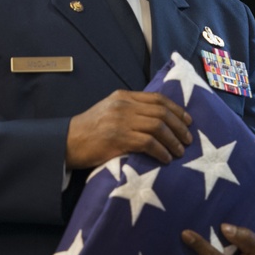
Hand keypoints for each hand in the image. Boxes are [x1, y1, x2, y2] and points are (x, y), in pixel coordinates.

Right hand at [65, 90, 191, 168]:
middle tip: (188, 140)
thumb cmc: (89, 131)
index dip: (177, 110)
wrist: (66, 143)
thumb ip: (131, 110)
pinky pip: (148, 143)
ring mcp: (121, 121)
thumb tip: (158, 119)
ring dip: (173, 140)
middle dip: (179, 126)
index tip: (188, 121)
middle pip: (161, 112)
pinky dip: (161, 151)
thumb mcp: (110, 111)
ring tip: (180, 151)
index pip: (158, 99)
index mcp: (123, 96)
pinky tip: (166, 158)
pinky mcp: (118, 138)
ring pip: (158, 127)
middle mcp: (124, 105)